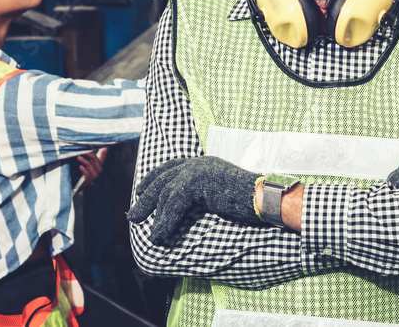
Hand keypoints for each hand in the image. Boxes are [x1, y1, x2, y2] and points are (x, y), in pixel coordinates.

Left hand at [78, 148, 106, 187]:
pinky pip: (87, 175)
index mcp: (98, 167)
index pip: (102, 160)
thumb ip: (94, 157)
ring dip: (85, 162)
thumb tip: (101, 148)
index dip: (104, 154)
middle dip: (91, 156)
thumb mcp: (90, 165)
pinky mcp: (88, 182)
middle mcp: (98, 173)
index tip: (104, 148)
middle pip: (97, 163)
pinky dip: (84, 170)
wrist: (81, 186)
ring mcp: (93, 178)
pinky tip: (81, 167)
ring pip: (92, 168)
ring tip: (79, 158)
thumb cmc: (87, 174)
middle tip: (85, 152)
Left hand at [127, 156, 259, 244]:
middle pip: (164, 178)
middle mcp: (198, 163)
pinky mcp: (199, 183)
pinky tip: (159, 235)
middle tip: (134, 214)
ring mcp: (198, 170)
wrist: (264, 198)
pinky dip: (165, 222)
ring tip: (141, 227)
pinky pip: (174, 204)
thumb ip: (201, 194)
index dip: (154, 178)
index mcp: (203, 162)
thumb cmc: (248, 200)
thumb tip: (186, 206)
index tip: (141, 190)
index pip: (171, 167)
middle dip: (146, 197)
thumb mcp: (218, 193)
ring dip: (152, 212)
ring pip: (166, 192)